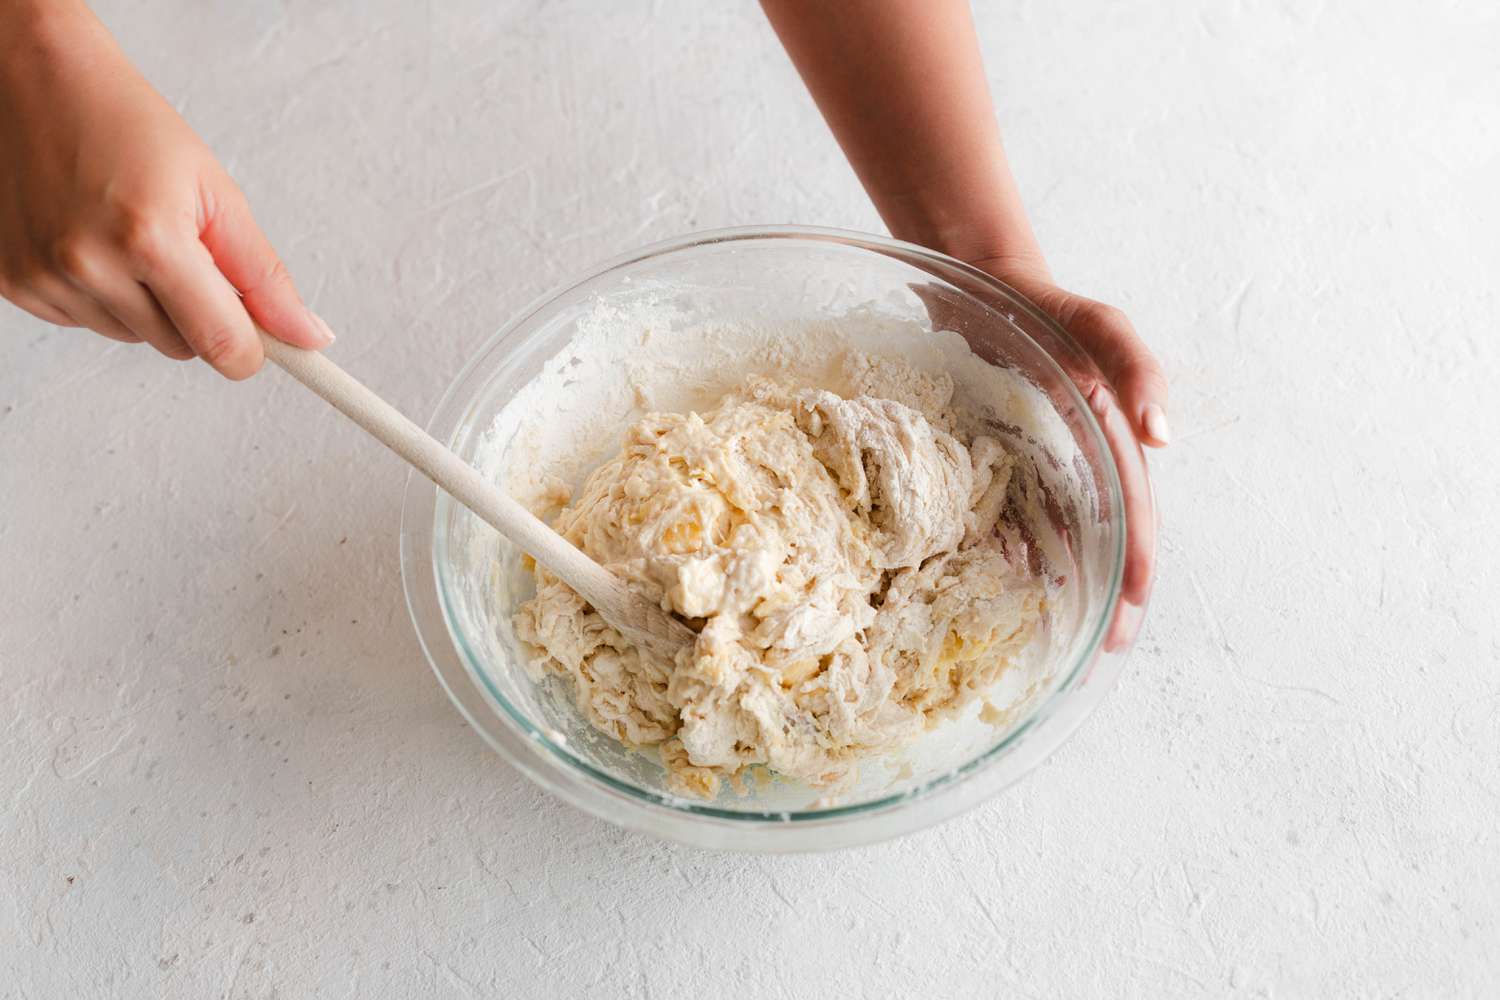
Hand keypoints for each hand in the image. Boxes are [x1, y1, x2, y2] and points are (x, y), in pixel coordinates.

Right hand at [0, 1, 331, 378]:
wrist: (38, 79)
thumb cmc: (125, 122)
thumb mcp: (216, 193)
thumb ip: (265, 275)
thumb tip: (305, 334)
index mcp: (149, 238)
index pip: (221, 344)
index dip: (252, 348)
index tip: (267, 342)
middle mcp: (88, 263)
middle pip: (182, 347)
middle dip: (197, 311)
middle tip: (184, 250)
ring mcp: (43, 277)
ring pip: (136, 338)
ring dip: (149, 303)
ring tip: (131, 235)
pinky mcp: (13, 283)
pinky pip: (89, 322)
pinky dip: (104, 294)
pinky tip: (94, 241)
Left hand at [969, 252, 1165, 649]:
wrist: (984, 283)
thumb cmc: (1049, 305)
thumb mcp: (1102, 327)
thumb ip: (1139, 372)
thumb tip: (1163, 440)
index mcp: (1112, 441)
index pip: (1133, 516)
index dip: (1135, 565)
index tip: (1129, 614)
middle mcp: (1081, 463)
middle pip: (1101, 542)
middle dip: (1105, 599)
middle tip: (1096, 658)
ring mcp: (1040, 465)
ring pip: (1057, 541)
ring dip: (1060, 593)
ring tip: (1052, 647)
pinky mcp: (999, 463)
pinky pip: (1007, 519)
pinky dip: (1009, 556)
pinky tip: (994, 593)